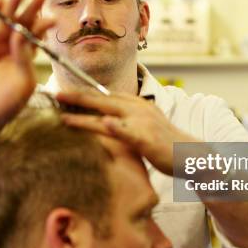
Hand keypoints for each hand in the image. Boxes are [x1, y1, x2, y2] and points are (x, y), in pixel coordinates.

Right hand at [0, 0, 54, 158]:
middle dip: (28, 8)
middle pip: (18, 21)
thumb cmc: (7, 103)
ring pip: (0, 20)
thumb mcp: (24, 80)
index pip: (33, 34)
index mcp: (22, 54)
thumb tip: (22, 31)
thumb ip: (24, 56)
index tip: (52, 18)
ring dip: (9, 5)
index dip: (42, 24)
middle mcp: (6, 45)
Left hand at [56, 91, 197, 175]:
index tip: (62, 92)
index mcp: (136, 104)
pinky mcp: (147, 138)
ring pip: (109, 115)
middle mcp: (138, 108)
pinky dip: (117, 127)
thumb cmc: (164, 143)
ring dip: (85, 114)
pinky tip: (105, 123)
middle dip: (77, 97)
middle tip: (55, 94)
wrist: (192, 155)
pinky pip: (129, 132)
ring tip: (64, 115)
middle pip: (102, 100)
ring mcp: (143, 122)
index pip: (105, 95)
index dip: (83, 93)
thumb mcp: (143, 126)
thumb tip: (104, 121)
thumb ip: (124, 121)